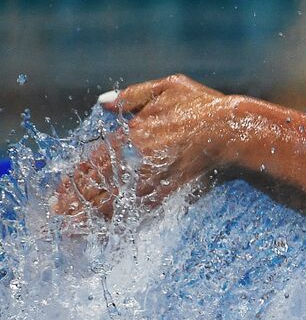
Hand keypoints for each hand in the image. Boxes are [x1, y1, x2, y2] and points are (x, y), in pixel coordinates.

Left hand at [53, 74, 231, 219]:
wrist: (236, 134)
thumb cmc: (205, 108)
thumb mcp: (168, 88)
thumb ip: (131, 96)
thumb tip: (101, 103)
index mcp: (132, 135)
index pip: (92, 161)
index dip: (73, 179)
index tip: (59, 191)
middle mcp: (137, 162)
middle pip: (97, 187)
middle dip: (74, 203)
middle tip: (57, 215)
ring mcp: (154, 181)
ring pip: (115, 204)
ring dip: (90, 219)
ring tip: (72, 230)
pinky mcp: (172, 194)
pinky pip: (141, 213)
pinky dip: (122, 224)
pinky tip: (111, 232)